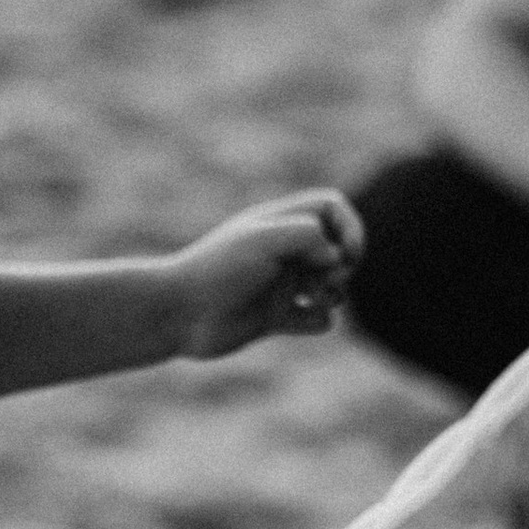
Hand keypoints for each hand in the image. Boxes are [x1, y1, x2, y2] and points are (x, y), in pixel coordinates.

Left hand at [170, 187, 363, 356]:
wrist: (178, 314)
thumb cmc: (217, 271)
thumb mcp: (263, 240)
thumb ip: (306, 235)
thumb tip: (335, 256)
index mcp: (281, 224)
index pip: (333, 208)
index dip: (350, 227)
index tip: (343, 251)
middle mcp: (284, 251)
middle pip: (339, 249)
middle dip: (344, 265)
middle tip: (326, 280)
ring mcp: (280, 284)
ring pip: (332, 287)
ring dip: (333, 294)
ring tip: (311, 299)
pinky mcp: (275, 317)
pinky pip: (317, 320)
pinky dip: (317, 321)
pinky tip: (295, 320)